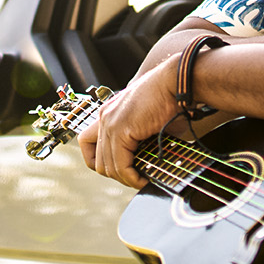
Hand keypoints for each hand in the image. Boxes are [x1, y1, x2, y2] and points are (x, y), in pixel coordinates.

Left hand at [78, 63, 182, 188]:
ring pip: (107, 166)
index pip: (88, 146)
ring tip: (141, 181)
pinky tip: (143, 178)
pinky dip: (131, 177)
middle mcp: (104, 117)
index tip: (124, 168)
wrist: (175, 82)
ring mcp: (109, 123)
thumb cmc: (169, 99)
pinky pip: (120, 165)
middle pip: (96, 161)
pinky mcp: (120, 130)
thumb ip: (139, 139)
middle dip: (116, 175)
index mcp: (108, 113)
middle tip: (135, 178)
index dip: (103, 163)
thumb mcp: (147, 120)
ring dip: (125, 179)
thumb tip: (143, 163)